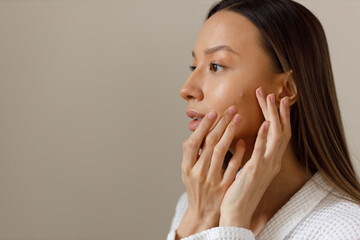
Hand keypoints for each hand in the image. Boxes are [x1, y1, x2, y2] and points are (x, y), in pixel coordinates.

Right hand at [176, 105, 245, 237]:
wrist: (203, 213)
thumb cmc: (196, 188)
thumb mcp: (187, 171)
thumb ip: (190, 153)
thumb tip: (196, 131)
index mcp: (187, 166)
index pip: (195, 141)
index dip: (204, 126)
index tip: (214, 112)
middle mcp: (198, 172)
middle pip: (210, 142)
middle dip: (221, 123)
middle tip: (231, 109)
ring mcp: (212, 180)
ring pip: (222, 151)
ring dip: (231, 133)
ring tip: (239, 119)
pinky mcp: (225, 186)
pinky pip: (233, 166)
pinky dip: (238, 153)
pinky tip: (243, 142)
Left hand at [219, 87, 290, 228]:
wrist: (236, 212)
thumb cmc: (239, 191)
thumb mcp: (246, 170)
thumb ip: (247, 155)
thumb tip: (240, 141)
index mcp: (269, 161)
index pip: (277, 134)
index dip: (277, 116)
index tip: (273, 100)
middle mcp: (272, 162)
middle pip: (281, 131)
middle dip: (277, 111)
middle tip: (273, 93)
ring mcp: (266, 167)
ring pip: (276, 137)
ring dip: (274, 117)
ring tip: (271, 99)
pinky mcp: (255, 172)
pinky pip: (262, 151)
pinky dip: (265, 137)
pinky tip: (265, 123)